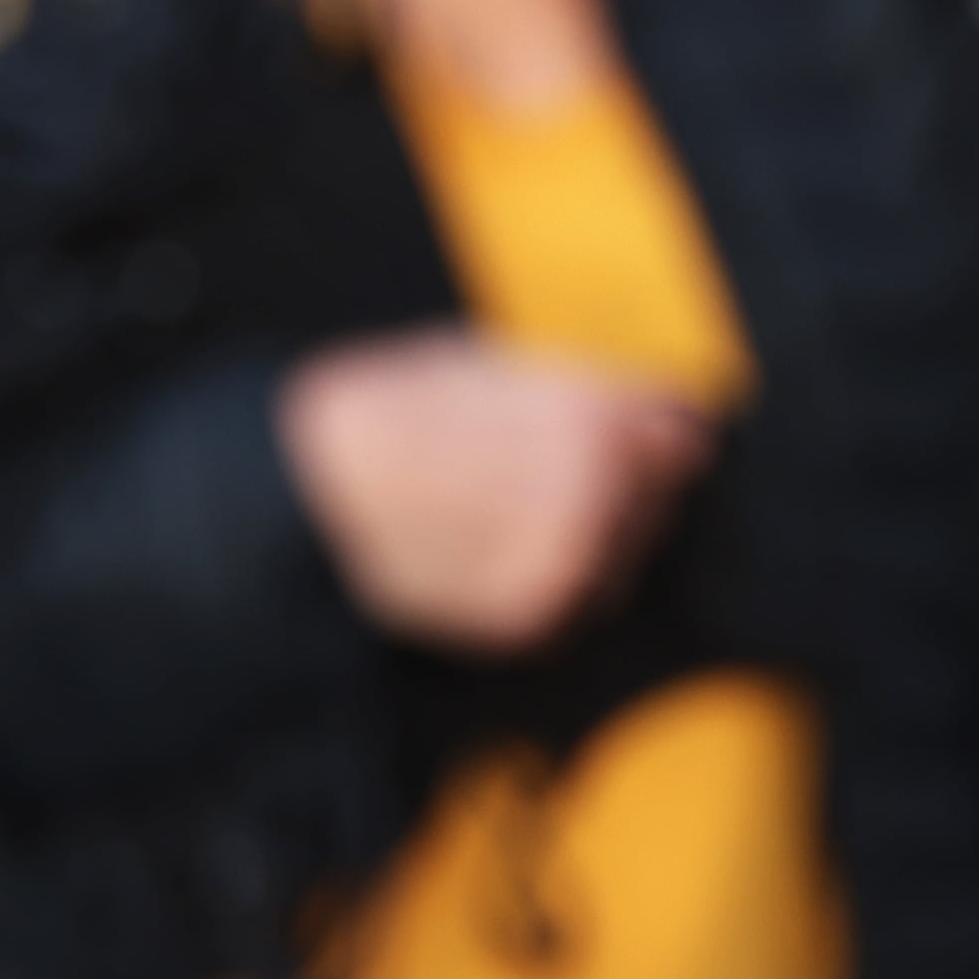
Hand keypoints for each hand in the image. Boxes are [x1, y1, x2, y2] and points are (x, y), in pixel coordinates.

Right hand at [276, 328, 716, 654]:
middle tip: (538, 483)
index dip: (648, 437)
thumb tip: (640, 405)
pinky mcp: (529, 618)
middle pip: (656, 500)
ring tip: (504, 521)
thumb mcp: (478, 360)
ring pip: (621, 559)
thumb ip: (569, 386)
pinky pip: (570, 607)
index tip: (627, 443)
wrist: (296, 492)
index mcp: (592, 414)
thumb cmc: (375, 414)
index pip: (681, 436)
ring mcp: (565, 561)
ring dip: (585, 544)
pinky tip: (484, 557)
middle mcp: (597, 489)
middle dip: (616, 490)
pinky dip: (541, 587)